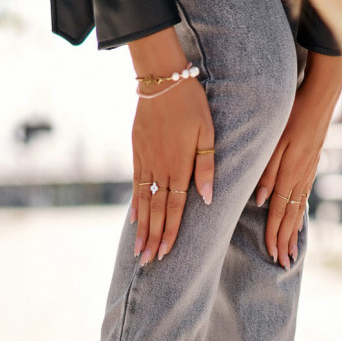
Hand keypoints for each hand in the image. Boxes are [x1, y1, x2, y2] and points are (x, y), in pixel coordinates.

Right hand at [128, 29, 214, 265]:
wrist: (161, 78)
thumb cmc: (191, 104)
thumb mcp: (207, 132)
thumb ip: (206, 166)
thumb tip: (207, 198)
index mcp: (178, 167)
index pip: (174, 208)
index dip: (170, 232)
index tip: (165, 253)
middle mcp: (159, 169)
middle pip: (156, 211)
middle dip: (153, 238)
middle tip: (148, 262)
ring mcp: (145, 162)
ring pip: (143, 203)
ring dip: (141, 228)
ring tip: (137, 250)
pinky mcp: (137, 153)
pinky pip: (135, 185)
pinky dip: (135, 205)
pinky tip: (133, 220)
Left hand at [255, 52, 341, 269]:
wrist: (321, 98)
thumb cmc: (293, 115)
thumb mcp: (275, 141)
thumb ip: (267, 172)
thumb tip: (261, 201)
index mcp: (290, 175)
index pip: (279, 213)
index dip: (274, 235)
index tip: (271, 254)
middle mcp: (301, 179)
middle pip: (290, 218)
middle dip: (284, 242)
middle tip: (281, 263)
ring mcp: (308, 175)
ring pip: (298, 212)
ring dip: (293, 234)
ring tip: (291, 253)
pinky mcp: (311, 169)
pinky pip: (303, 200)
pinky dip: (299, 217)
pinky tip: (297, 225)